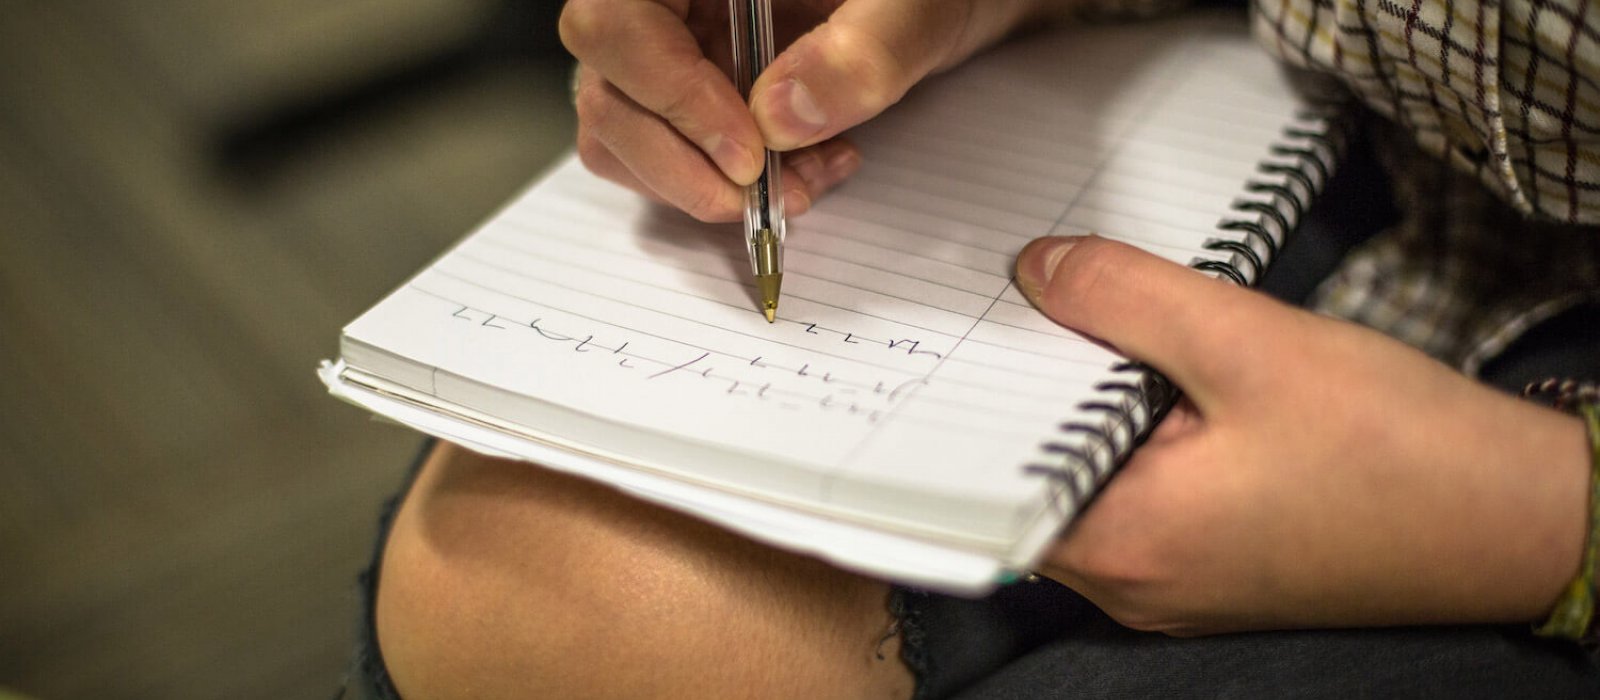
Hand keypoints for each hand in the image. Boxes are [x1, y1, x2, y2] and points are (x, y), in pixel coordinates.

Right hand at [559, 0, 1053, 220]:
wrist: (939, 5)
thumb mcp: (914, 6)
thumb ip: (861, 51)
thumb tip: (780, 119)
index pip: (615, 21)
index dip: (667, 92)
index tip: (746, 152)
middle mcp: (664, 3)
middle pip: (608, 86)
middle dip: (682, 161)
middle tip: (763, 192)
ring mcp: (669, 48)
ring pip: (622, 132)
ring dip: (700, 184)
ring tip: (797, 183)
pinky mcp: (688, 97)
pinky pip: (665, 156)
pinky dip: (721, 186)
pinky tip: (800, 172)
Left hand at [1015, 236, 1591, 634]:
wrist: (1517, 518)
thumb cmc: (1398, 449)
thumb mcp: (1248, 344)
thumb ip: (1126, 300)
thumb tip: (1037, 270)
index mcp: (1124, 548)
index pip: (993, 478)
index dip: (976, 397)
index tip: (969, 327)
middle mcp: (1133, 585)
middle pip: (1035, 477)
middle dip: (1030, 390)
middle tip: (1023, 304)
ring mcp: (1173, 583)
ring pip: (1087, 482)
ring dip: (1086, 408)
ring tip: (1089, 328)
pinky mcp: (1212, 564)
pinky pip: (1138, 495)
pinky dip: (1132, 435)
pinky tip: (1153, 377)